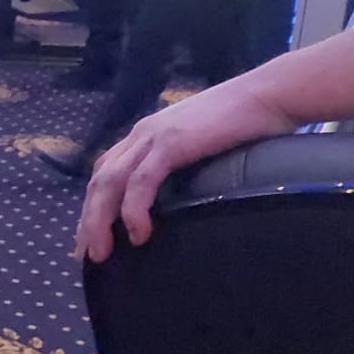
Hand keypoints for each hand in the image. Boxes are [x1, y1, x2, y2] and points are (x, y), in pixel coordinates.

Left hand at [74, 81, 297, 262]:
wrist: (268, 96)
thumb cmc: (243, 125)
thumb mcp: (198, 149)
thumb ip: (179, 168)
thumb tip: (176, 202)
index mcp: (144, 137)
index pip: (104, 174)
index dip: (92, 207)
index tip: (87, 239)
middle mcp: (140, 135)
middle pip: (98, 182)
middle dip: (88, 221)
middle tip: (86, 257)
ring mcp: (153, 137)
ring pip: (110, 183)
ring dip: (99, 221)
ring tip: (101, 254)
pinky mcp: (171, 143)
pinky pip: (142, 181)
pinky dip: (133, 209)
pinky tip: (138, 234)